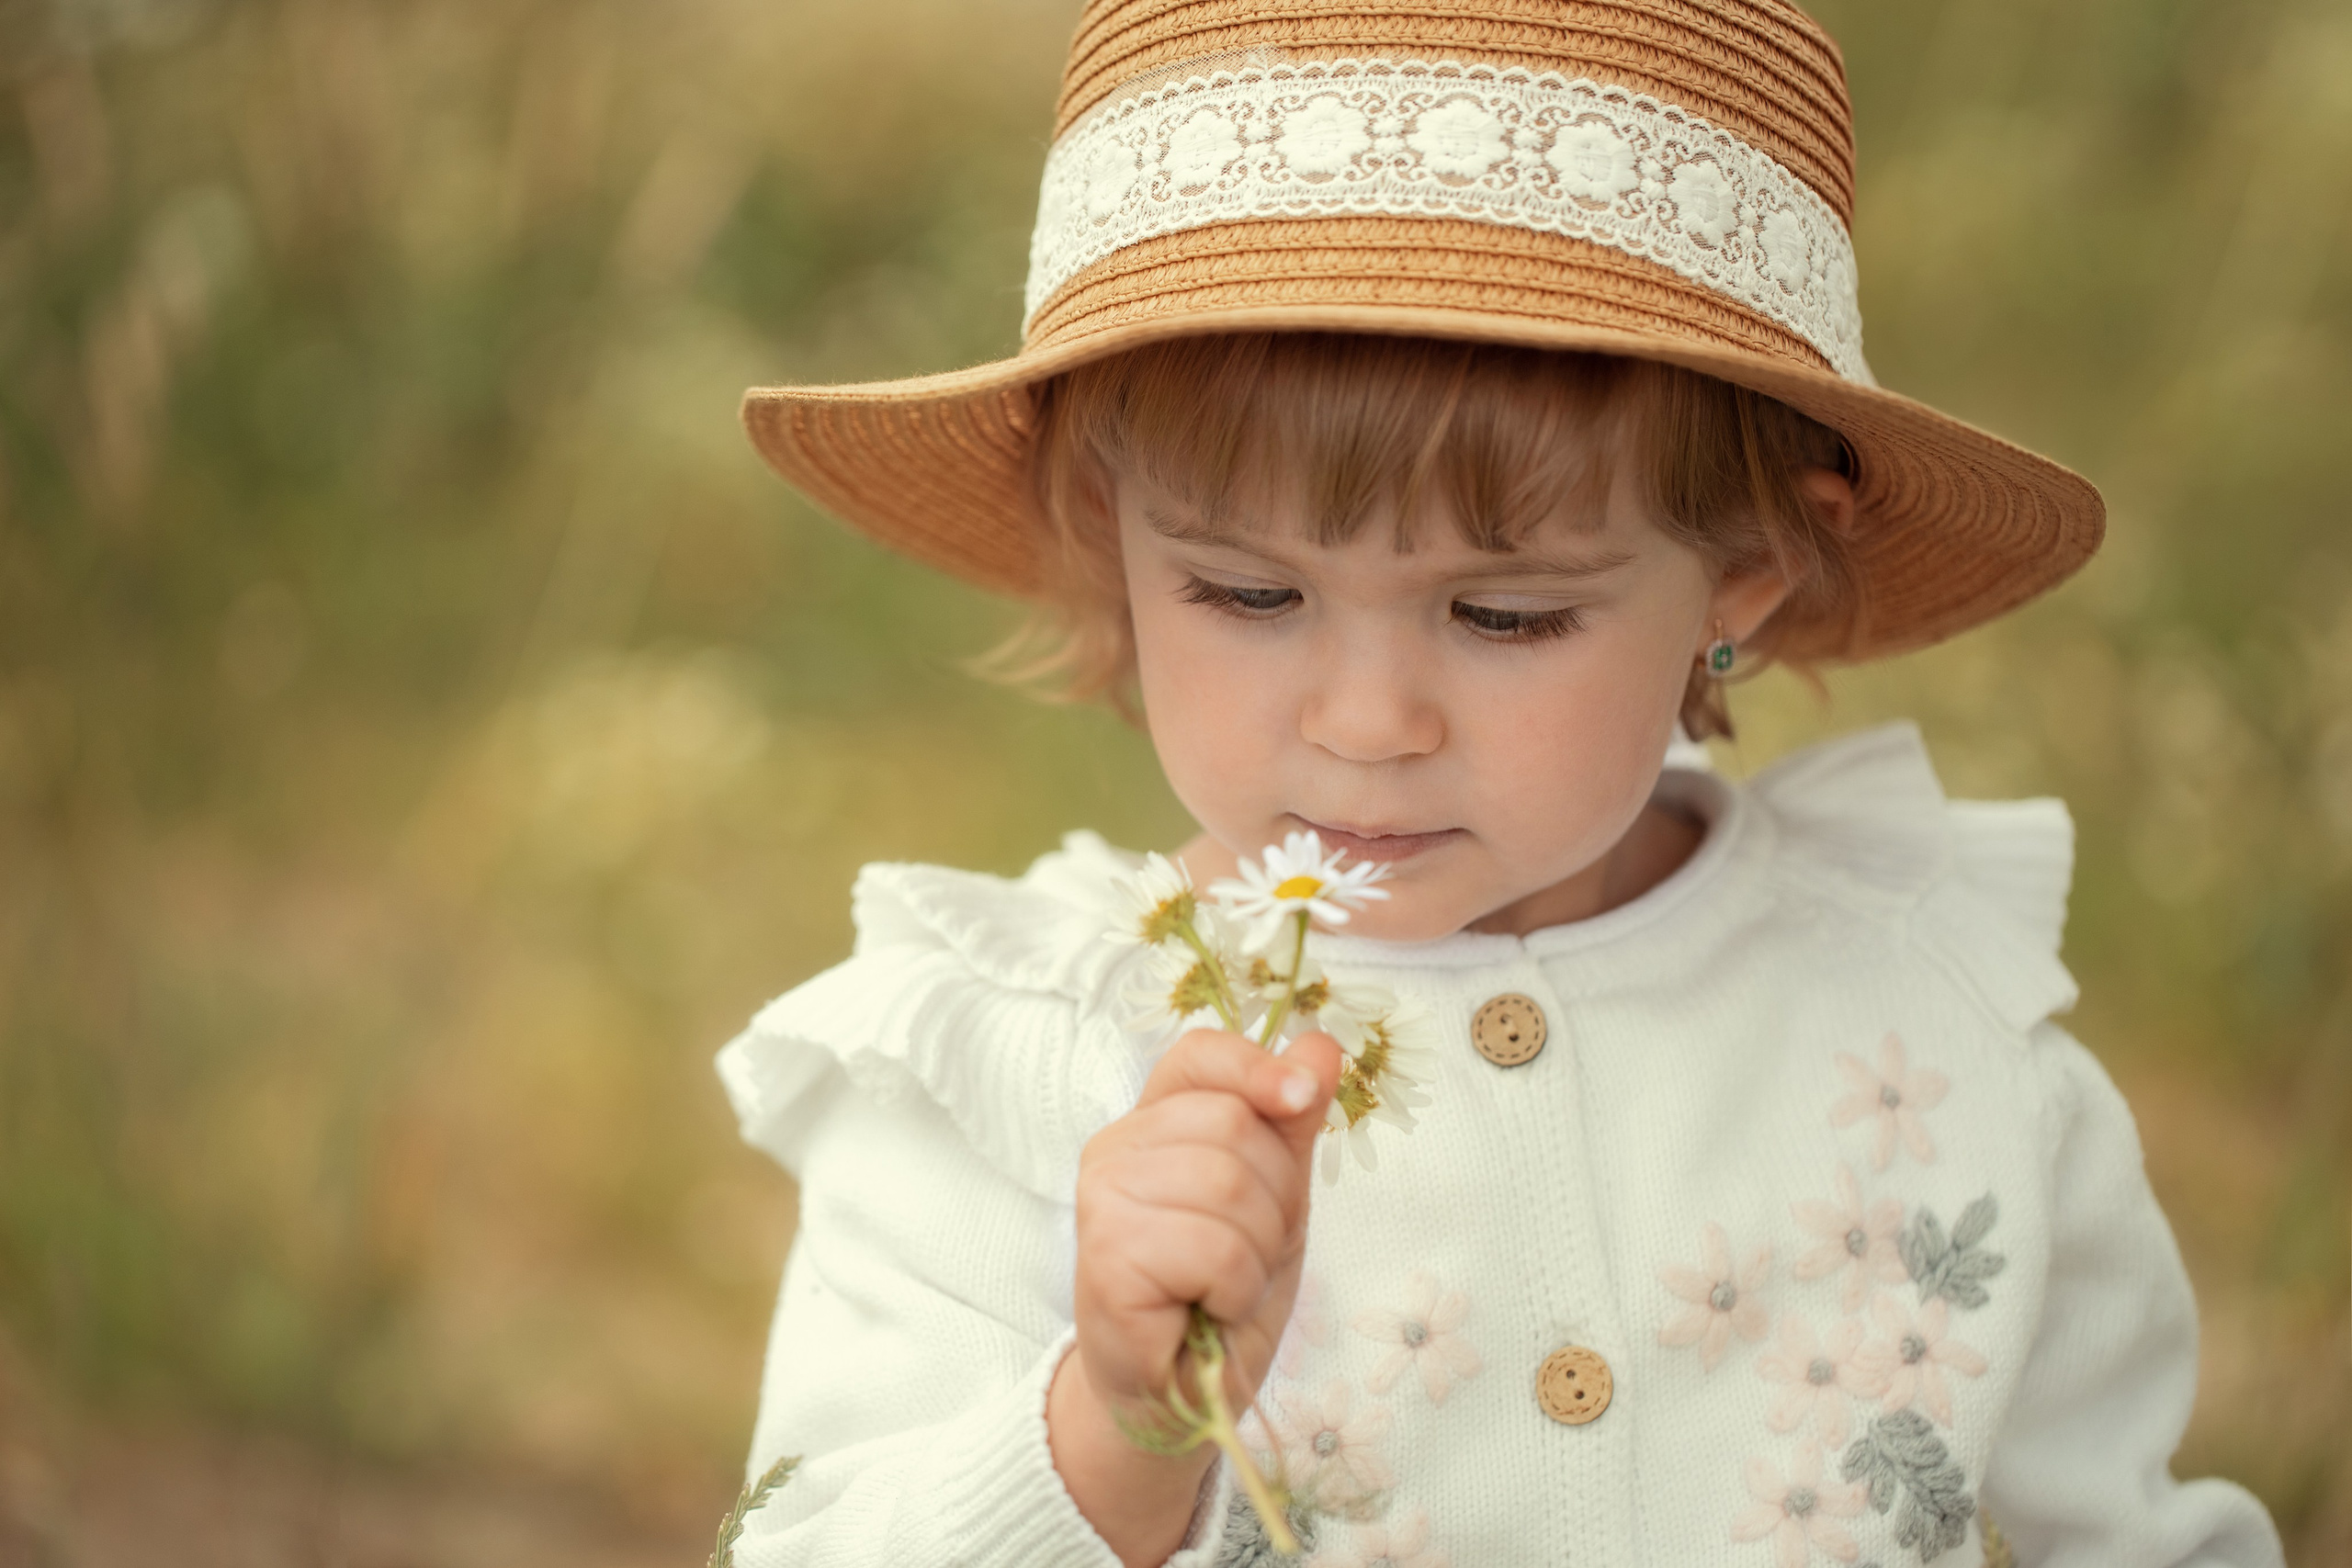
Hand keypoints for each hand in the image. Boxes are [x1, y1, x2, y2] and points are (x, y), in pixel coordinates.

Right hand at [1048, 1027, 1339, 1565]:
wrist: (1183, 1392)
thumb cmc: (1219, 1292)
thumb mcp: (1275, 1197)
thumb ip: (1290, 1121)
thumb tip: (1322, 1044)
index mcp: (1153, 1122)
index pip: (1198, 1054)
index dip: (1256, 1067)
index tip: (1301, 1096)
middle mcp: (1114, 1149)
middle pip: (1234, 1126)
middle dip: (1273, 1201)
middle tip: (1246, 1252)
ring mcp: (1102, 1200)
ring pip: (1230, 1187)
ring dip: (1257, 1253)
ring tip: (1225, 1284)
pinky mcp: (1106, 1257)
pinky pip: (1215, 1249)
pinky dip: (1236, 1288)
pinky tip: (1207, 1308)